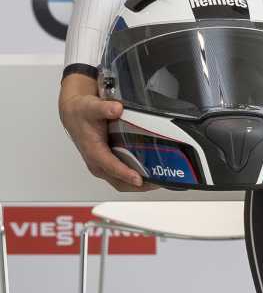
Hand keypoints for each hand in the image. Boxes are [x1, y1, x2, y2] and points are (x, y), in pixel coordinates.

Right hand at [58, 74, 156, 191]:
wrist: (74, 114)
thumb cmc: (82, 113)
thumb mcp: (91, 107)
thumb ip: (104, 108)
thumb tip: (116, 108)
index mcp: (93, 151)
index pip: (110, 166)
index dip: (125, 174)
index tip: (139, 179)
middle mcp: (97, 163)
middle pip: (119, 182)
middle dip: (137, 185)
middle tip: (157, 182)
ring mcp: (102, 166)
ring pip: (121, 183)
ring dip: (138, 185)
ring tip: (157, 181)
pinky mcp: (107, 165)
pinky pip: (122, 178)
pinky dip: (135, 179)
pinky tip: (149, 174)